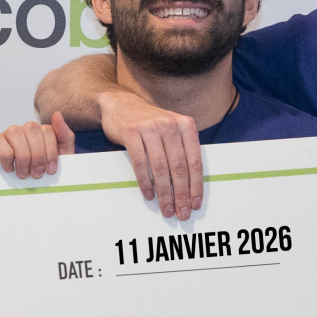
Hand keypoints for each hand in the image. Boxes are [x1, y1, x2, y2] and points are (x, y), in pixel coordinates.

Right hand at [0, 113, 76, 182]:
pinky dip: (6, 156)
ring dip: (22, 156)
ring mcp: (5, 135)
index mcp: (38, 134)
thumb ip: (64, 138)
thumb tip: (57, 114)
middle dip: (38, 155)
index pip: (47, 130)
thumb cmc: (36, 177)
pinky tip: (9, 169)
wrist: (15, 197)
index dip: (51, 151)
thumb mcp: (58, 161)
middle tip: (36, 174)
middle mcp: (22, 131)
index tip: (50, 171)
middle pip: (32, 128)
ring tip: (23, 174)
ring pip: (15, 132)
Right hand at [97, 90, 205, 217]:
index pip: (195, 161)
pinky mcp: (131, 132)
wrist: (120, 104)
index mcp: (186, 126)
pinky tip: (149, 195)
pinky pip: (140, 163)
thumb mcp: (172, 129)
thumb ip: (183, 149)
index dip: (196, 185)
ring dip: (165, 192)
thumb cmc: (149, 123)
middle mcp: (170, 125)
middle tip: (181, 213)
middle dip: (181, 194)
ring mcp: (150, 127)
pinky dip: (145, 182)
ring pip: (161, 167)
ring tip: (166, 209)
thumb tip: (191, 185)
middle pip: (179, 166)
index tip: (195, 204)